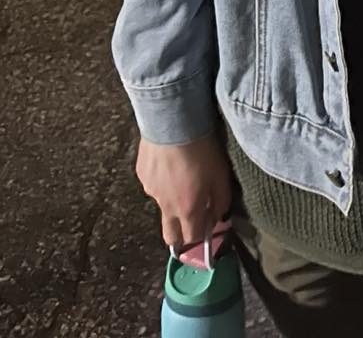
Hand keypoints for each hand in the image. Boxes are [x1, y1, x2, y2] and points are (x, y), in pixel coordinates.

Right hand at [136, 135, 232, 250]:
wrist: (173, 123)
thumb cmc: (202, 149)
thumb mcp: (221, 174)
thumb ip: (221, 201)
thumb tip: (218, 217)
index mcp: (188, 210)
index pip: (192, 239)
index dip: (201, 236)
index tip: (207, 225)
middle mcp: (166, 207)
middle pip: (170, 236)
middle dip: (180, 234)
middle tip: (190, 216)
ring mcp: (151, 191)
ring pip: (162, 204)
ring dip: (172, 198)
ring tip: (182, 173)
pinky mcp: (141, 174)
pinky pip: (153, 183)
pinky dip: (162, 179)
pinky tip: (170, 159)